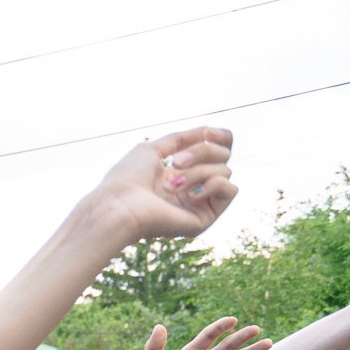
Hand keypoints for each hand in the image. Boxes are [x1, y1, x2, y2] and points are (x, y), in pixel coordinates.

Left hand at [90, 128, 239, 242]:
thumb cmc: (127, 179)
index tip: (209, 132)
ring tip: (173, 184)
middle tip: (176, 163)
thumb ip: (181, 138)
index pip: (217, 150)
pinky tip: (190, 195)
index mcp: (181, 173)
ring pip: (225, 171)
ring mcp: (200, 204)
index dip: (220, 137)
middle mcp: (193, 188)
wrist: (119, 206)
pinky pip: (230, 190)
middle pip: (223, 156)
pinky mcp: (206, 218)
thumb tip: (209, 131)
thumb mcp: (152, 149)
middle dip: (202, 152)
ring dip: (198, 171)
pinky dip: (213, 185)